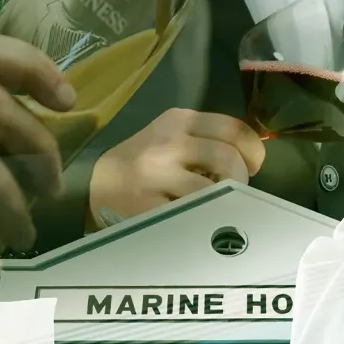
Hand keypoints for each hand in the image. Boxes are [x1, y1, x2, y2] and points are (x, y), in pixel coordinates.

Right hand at [89, 109, 265, 226]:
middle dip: (241, 179)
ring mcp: (155, 175)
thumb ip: (204, 142)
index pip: (232, 129)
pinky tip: (198, 222)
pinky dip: (202, 221)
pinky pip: (190, 215)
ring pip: (212, 190)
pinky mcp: (146, 206)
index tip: (255, 166)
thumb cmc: (139, 163)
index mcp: (177, 121)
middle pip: (227, 158)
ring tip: (218, 208)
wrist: (89, 184)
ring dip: (223, 203)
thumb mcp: (168, 138)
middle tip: (236, 192)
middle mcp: (167, 143)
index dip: (253, 150)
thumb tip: (248, 161)